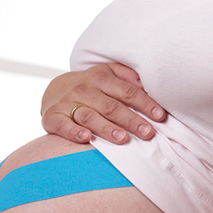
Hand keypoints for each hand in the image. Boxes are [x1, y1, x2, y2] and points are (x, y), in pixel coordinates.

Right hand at [41, 63, 165, 144]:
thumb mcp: (109, 73)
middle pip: (111, 106)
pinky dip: (73, 132)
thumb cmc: (92, 85)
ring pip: (90, 116)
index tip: (160, 117)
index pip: (127, 92)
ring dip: (107, 128)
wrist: (55, 90)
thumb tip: (149, 85)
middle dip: (131, 120)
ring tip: (123, 139)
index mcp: (101, 77)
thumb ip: (128, 77)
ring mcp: (67, 103)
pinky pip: (63, 125)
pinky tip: (86, 138)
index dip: (145, 104)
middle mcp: (84, 88)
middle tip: (148, 133)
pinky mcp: (53, 116)